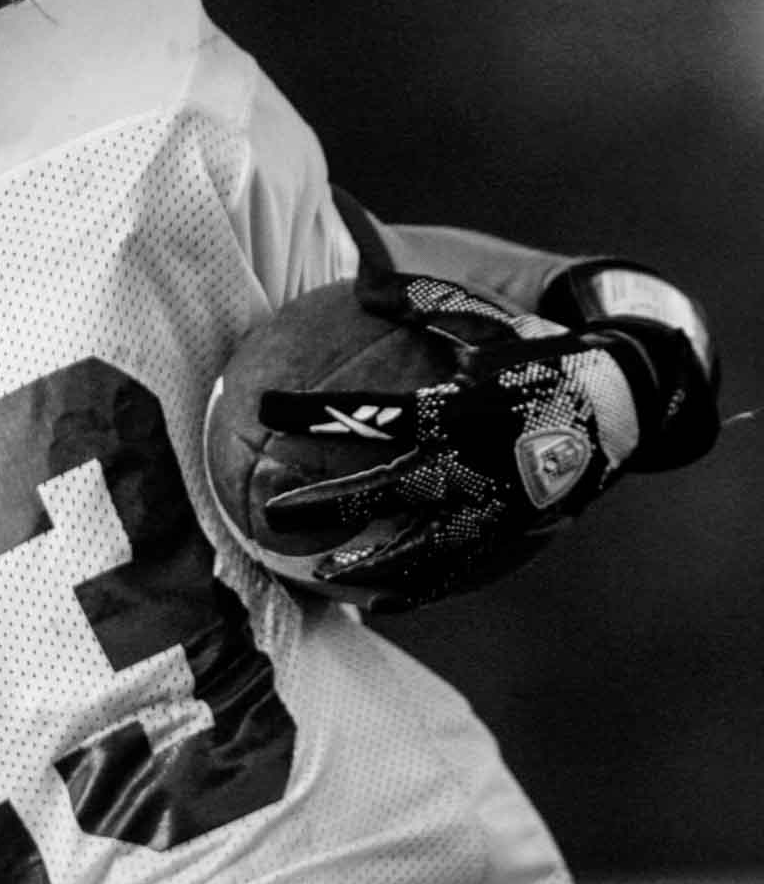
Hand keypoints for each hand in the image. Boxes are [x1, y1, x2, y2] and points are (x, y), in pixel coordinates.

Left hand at [258, 274, 647, 610]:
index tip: (261, 412)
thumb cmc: (535, 355)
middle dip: (323, 505)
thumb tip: (358, 279)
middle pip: (381, 492)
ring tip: (320, 577)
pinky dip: (418, 588)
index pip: (368, 412)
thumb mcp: (480, 319)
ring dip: (367, 564)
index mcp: (455, 406)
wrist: (622, 400)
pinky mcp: (513, 531)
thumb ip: (418, 300)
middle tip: (270, 514)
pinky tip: (379, 604)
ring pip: (418, 546)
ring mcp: (493, 503)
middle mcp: (470, 460)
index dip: (312, 413)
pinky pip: (459, 568)